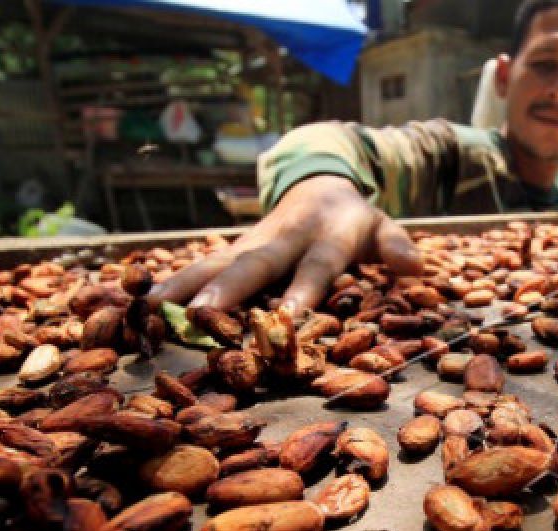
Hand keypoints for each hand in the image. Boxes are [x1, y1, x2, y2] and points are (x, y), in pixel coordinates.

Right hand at [149, 175, 422, 311]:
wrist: (319, 184)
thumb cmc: (355, 222)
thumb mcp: (382, 228)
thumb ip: (396, 246)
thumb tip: (419, 266)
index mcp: (324, 237)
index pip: (314, 268)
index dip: (301, 293)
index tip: (286, 319)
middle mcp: (281, 239)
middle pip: (254, 265)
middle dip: (227, 290)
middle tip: (200, 316)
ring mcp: (251, 244)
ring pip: (215, 265)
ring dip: (184, 288)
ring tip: (151, 312)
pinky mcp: (230, 252)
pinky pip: (197, 269)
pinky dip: (169, 286)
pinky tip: (139, 309)